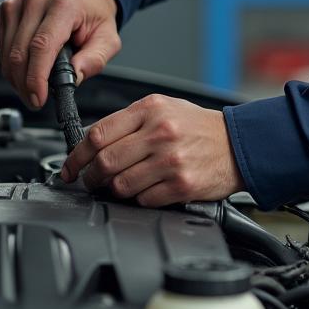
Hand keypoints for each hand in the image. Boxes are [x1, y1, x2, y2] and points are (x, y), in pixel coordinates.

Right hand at [0, 0, 119, 109]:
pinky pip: (2, 47)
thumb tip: (74, 76)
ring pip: (7, 53)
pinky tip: (27, 69)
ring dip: (17, 78)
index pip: (42, 45)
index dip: (36, 77)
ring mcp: (18, 2)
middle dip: (25, 84)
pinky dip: (11, 65)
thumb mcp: (108, 39)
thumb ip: (95, 60)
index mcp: (64, 3)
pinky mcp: (7, 9)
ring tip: (33, 87)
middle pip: (20, 52)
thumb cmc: (94, 16)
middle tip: (36, 100)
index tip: (38, 98)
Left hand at [60, 93, 244, 205]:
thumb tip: (93, 143)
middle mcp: (160, 132)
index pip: (98, 133)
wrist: (238, 144)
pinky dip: (139, 200)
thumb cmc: (200, 127)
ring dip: (114, 191)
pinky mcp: (180, 184)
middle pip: (104, 162)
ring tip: (121, 187)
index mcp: (151, 109)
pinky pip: (143, 200)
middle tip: (91, 182)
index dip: (76, 155)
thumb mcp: (166, 108)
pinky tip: (147, 191)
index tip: (70, 167)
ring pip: (120, 185)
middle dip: (91, 178)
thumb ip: (131, 121)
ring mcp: (170, 160)